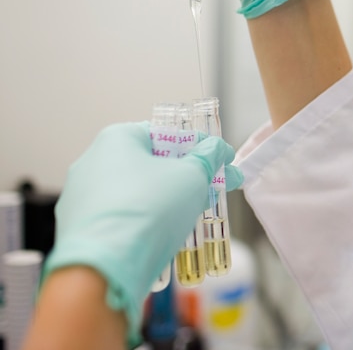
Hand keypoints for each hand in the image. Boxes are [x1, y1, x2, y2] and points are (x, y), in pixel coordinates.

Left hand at [43, 122, 239, 344]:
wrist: (103, 269)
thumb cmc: (148, 211)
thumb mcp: (193, 177)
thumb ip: (209, 157)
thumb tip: (217, 148)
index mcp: (116, 139)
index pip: (166, 134)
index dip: (199, 146)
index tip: (221, 160)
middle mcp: (92, 162)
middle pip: (151, 165)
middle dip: (186, 177)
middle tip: (214, 189)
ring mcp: (81, 197)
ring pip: (136, 193)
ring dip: (167, 201)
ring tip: (195, 215)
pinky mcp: (79, 229)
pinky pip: (122, 217)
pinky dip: (145, 222)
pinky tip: (166, 235)